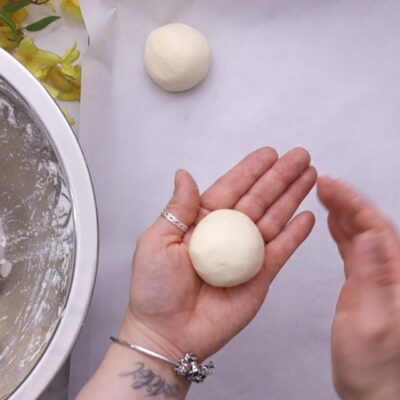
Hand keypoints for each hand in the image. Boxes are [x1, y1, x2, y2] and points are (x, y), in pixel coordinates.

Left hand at [121, 147, 315, 362]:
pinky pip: (281, 250)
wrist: (168, 334)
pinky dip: (295, 234)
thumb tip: (184, 174)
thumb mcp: (157, 241)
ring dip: (292, 197)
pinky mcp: (259, 276)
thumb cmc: (154, 290)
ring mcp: (245, 254)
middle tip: (300, 156)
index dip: (251, 170)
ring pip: (274, 219)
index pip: (231, 188)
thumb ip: (178, 207)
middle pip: (259, 199)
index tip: (269, 154)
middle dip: (280, 177)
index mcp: (202, 222)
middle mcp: (227, 234)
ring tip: (309, 176)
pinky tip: (306, 215)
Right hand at [318, 177, 399, 399]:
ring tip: (324, 194)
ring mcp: (377, 277)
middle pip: (370, 225)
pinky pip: (354, 249)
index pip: (377, 228)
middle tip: (323, 183)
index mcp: (398, 277)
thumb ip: (373, 276)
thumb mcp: (371, 322)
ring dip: (343, 212)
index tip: (332, 186)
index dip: (353, 203)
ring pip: (361, 233)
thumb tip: (369, 235)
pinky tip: (333, 221)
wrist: (373, 390)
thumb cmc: (374, 366)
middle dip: (346, 201)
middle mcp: (391, 272)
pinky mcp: (364, 283)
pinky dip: (341, 231)